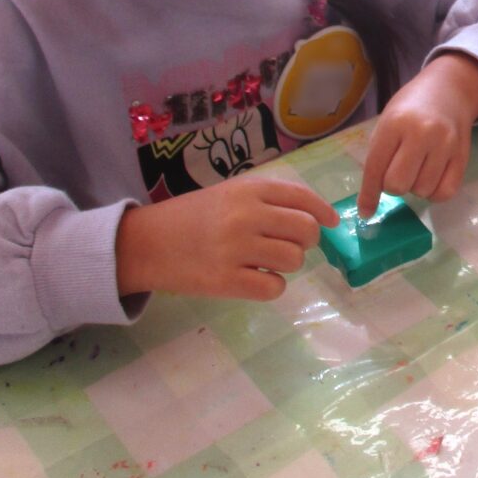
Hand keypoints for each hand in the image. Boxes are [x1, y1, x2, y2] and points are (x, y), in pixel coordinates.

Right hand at [116, 174, 338, 300]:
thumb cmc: (192, 217)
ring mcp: (236, 249)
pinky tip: (254, 278)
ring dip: (286, 264)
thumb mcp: (229, 194)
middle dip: (306, 241)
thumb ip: (268, 200)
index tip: (332, 222)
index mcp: (248, 190)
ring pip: (294, 260)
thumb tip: (316, 217)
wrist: (145, 243)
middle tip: (289, 245)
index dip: (323, 211)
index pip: (303, 197)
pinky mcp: (226, 281)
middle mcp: (245, 216)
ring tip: (263, 261)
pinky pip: (274, 287)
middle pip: (306, 231)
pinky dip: (271, 286)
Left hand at [357, 51, 477, 216]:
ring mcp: (445, 145)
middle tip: (398, 171)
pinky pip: (445, 193)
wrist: (449, 91)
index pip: (375, 167)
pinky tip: (432, 178)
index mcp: (395, 123)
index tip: (366, 212)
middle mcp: (421, 133)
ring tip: (418, 168)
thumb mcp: (387, 123)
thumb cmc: (410, 109)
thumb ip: (378, 157)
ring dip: (415, 187)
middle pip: (397, 184)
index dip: (368, 194)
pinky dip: (434, 193)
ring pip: (421, 191)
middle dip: (393, 186)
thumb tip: (368, 204)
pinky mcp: (462, 156)